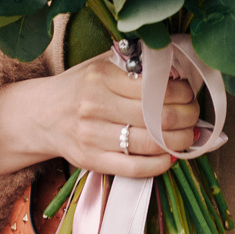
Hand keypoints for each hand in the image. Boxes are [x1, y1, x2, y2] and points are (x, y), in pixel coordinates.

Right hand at [0, 47, 200, 180]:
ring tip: (189, 136)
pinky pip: (135, 168)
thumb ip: (134, 65)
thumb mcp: (100, 65)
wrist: (39, 116)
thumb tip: (176, 70)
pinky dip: (160, 165)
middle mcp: (95, 105)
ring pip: (151, 143)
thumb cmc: (78, 88)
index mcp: (100, 77)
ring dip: (180, 142)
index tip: (189, 93)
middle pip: (158, 116)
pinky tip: (170, 157)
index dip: (182, 92)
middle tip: (195, 116)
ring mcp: (92, 136)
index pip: (155, 86)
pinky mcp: (91, 161)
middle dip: (188, 118)